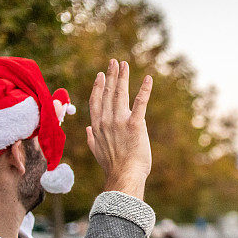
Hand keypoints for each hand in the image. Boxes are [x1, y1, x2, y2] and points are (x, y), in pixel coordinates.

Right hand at [87, 59, 152, 199]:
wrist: (125, 176)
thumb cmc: (114, 167)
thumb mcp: (97, 152)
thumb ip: (92, 138)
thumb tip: (88, 129)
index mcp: (98, 126)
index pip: (96, 101)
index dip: (98, 87)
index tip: (100, 76)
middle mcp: (106, 121)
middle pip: (108, 93)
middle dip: (112, 76)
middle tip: (114, 62)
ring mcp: (120, 122)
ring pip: (120, 94)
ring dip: (123, 77)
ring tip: (124, 65)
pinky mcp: (135, 125)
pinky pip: (140, 103)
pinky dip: (144, 90)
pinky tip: (148, 79)